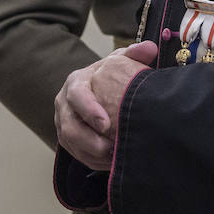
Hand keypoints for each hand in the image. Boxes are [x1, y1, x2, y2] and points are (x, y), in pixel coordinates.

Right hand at [55, 40, 158, 170]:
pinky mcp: (67, 140)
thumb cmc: (111, 75)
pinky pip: (76, 155)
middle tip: (110, 150)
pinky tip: (111, 164)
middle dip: (89, 141)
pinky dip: (93, 162)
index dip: (89, 110)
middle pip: (69, 126)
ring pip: (71, 144)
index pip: (77, 95)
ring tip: (113, 160)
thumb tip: (149, 49)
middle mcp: (64, 103)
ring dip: (92, 155)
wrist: (98, 87)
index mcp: (76, 82)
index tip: (106, 124)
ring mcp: (63, 123)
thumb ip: (135, 54)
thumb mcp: (121, 62)